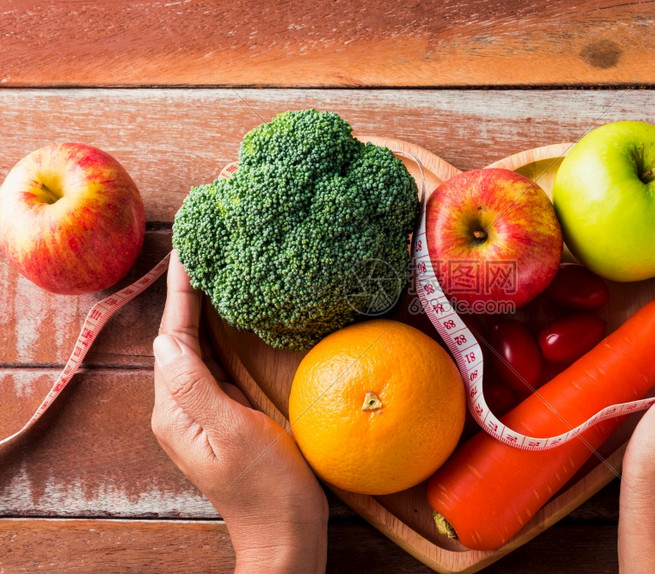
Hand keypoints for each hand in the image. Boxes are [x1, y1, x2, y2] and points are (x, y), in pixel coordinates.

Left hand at [151, 251, 327, 572]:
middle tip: (201, 247)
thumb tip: (167, 339)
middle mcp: (181, 407)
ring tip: (211, 269)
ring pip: (196, 348)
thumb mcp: (232, 434)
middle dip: (188, 293)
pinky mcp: (224, 414)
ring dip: (201, 308)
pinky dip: (218, 333)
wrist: (285, 532)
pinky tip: (229, 316)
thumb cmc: (267, 488)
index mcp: (176, 409)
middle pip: (179, 338)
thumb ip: (197, 387)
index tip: (188, 250)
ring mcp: (202, 411)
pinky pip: (214, 362)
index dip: (182, 293)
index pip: (174, 338)